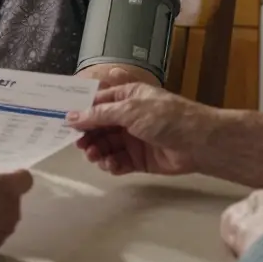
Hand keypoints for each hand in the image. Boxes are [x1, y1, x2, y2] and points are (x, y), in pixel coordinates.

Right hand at [66, 83, 215, 175]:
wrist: (198, 142)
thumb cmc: (165, 117)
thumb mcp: (130, 110)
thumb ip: (99, 115)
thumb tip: (72, 116)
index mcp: (126, 97)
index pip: (97, 103)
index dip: (81, 112)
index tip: (64, 123)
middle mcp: (128, 116)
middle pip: (99, 126)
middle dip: (88, 136)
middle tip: (81, 145)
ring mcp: (133, 138)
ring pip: (106, 145)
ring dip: (98, 151)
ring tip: (95, 156)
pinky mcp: (139, 159)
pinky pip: (118, 161)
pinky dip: (111, 164)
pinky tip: (110, 165)